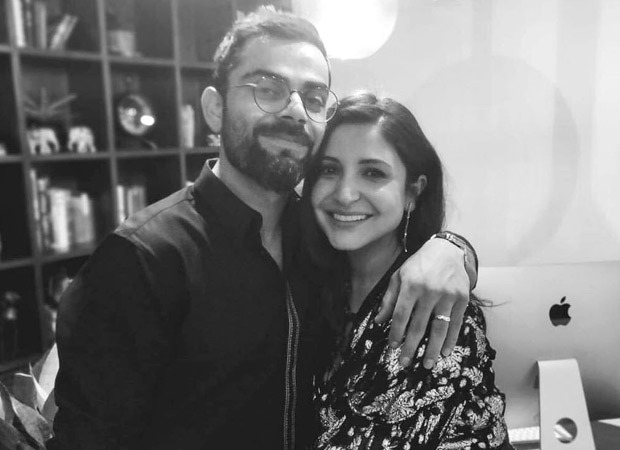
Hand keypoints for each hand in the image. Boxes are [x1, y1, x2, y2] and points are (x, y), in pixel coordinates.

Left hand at [375, 238, 469, 368]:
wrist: (447, 251)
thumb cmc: (419, 265)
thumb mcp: (399, 277)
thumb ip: (389, 299)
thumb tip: (379, 321)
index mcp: (411, 285)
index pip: (401, 315)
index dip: (396, 333)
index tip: (392, 347)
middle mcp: (429, 291)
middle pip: (418, 325)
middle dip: (411, 347)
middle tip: (405, 363)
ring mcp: (447, 295)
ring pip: (439, 328)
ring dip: (433, 349)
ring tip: (427, 365)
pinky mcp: (462, 298)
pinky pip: (455, 323)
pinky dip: (451, 339)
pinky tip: (445, 352)